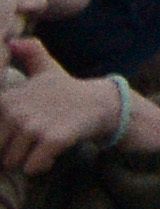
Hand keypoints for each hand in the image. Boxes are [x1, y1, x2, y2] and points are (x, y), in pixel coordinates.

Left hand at [0, 53, 108, 180]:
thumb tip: (12, 41)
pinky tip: (50, 156)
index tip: (17, 135)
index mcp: (6, 100)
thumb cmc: (66, 90)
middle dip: (12, 154)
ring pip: (13, 162)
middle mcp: (15, 112)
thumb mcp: (45, 70)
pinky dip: (41, 167)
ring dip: (26, 162)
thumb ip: (28, 55)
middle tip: (30, 145)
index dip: (3, 139)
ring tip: (39, 151)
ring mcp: (33, 126)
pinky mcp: (51, 139)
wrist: (100, 103)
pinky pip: (33, 167)